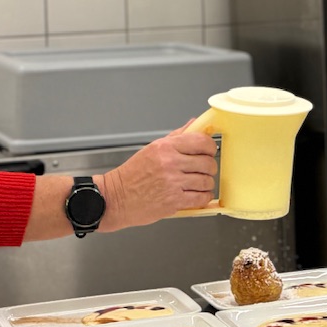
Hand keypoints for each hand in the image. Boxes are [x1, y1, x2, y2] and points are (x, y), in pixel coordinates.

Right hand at [100, 124, 218, 228]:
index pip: (202, 142)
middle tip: (203, 169)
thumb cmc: (132, 174)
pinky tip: (198, 194)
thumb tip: (194, 124)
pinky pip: (201, 198)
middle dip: (209, 167)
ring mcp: (173, 183)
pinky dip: (203, 197)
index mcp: (165, 148)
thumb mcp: (153, 148)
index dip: (210, 147)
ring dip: (206, 183)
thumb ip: (177, 137)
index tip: (209, 151)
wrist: (116, 198)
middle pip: (208, 162)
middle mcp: (170, 163)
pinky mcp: (174, 201)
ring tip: (198, 183)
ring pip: (207, 181)